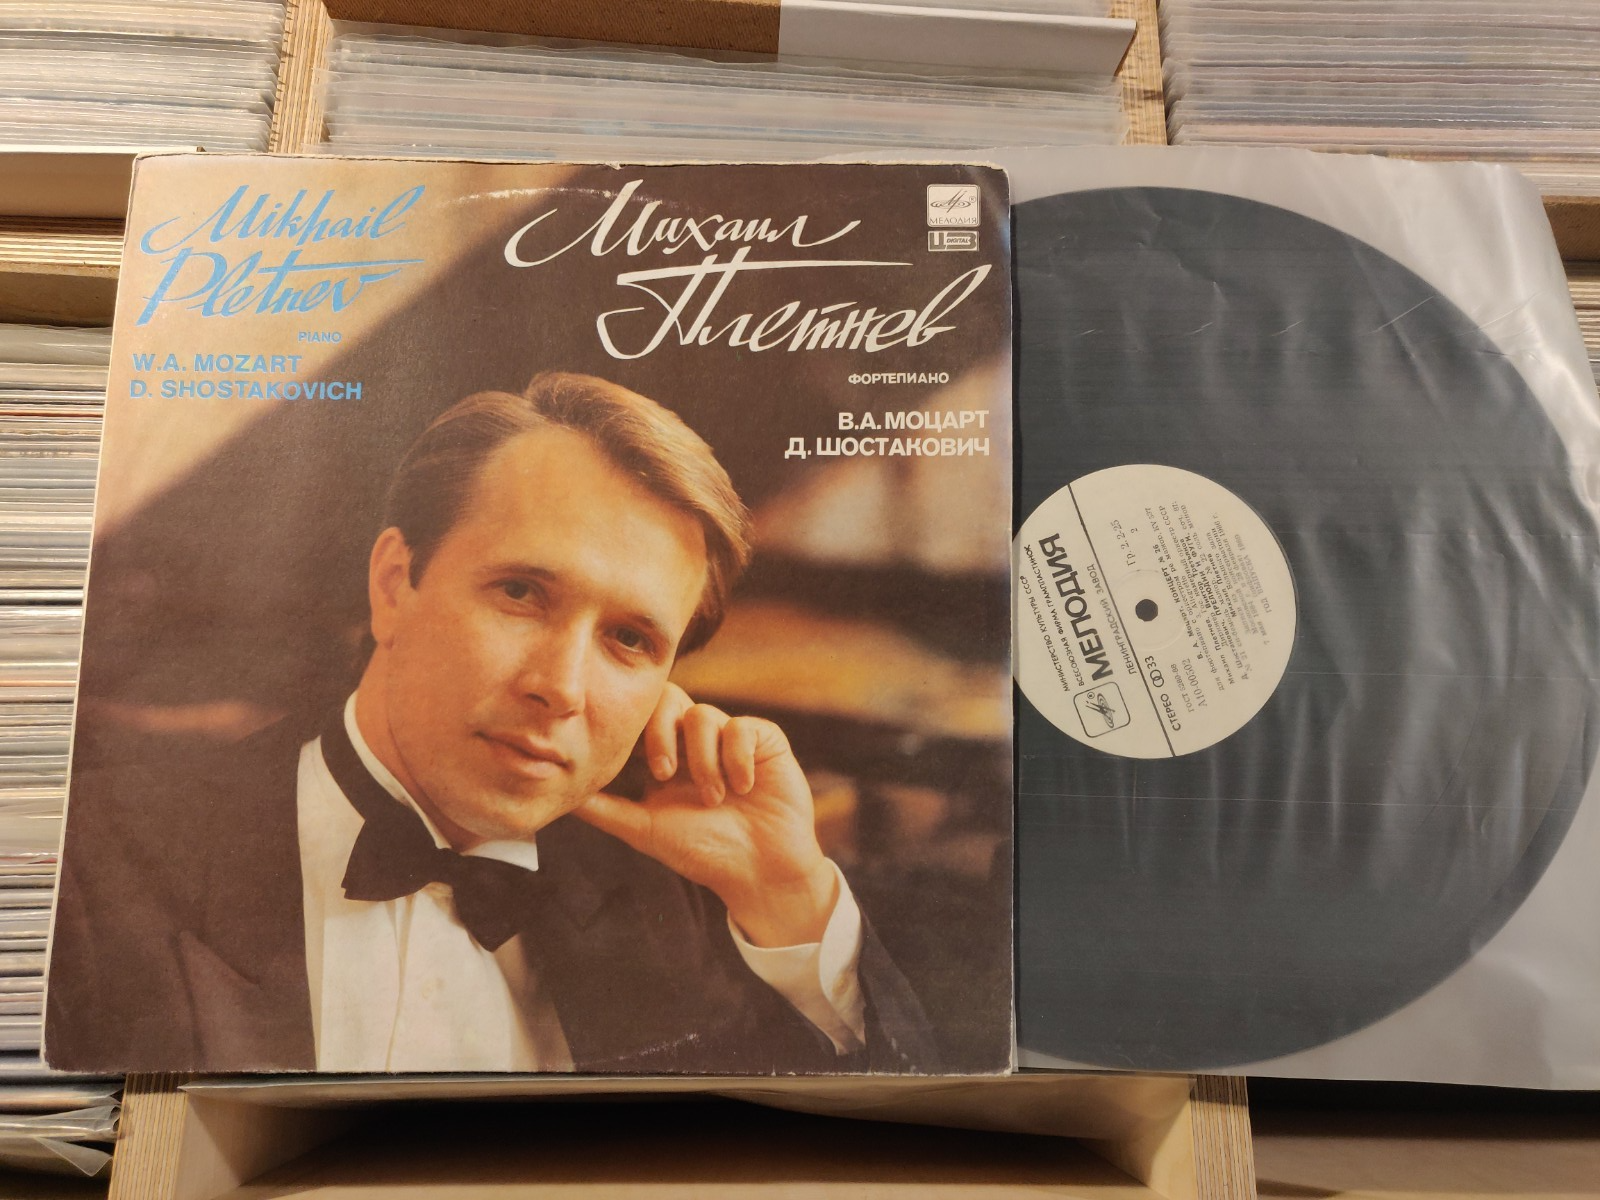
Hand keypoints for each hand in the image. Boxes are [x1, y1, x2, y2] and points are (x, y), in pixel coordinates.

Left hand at [576, 683, 836, 947]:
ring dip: (703, 760)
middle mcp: (694, 740)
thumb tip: (561, 793)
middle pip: (667, 699)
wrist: (760, 869)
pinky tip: (744, 787)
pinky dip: (737, 759)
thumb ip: (604, 809)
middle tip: (665, 774)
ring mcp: (728, 736)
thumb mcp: (644, 829)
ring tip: (715, 799)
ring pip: (702, 715)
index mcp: (666, 754)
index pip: (642, 718)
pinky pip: (741, 726)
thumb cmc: (702, 851)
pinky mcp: (762, 738)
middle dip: (661, 735)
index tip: (637, 766)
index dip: (635, 730)